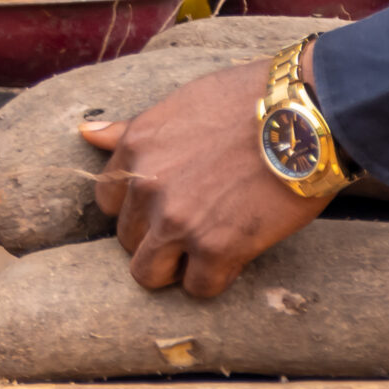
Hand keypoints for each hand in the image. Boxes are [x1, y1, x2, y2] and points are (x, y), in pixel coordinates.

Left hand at [79, 59, 334, 297]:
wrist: (303, 114)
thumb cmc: (247, 101)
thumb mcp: (178, 105)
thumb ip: (131, 130)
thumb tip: (85, 132)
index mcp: (135, 148)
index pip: (106, 200)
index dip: (135, 207)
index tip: (163, 206)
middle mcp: (146, 186)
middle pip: (127, 238)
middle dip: (155, 238)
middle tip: (192, 230)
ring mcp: (177, 220)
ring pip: (148, 273)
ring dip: (174, 268)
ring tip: (204, 255)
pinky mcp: (216, 248)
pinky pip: (197, 287)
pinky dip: (213, 281)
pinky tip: (233, 261)